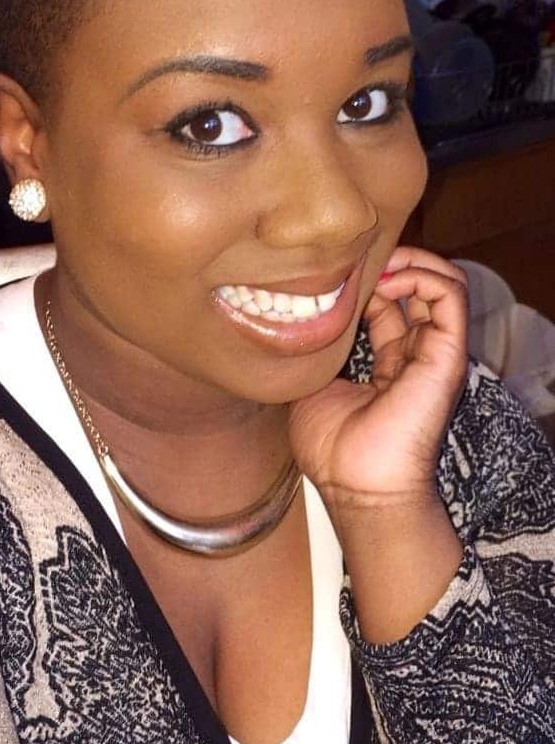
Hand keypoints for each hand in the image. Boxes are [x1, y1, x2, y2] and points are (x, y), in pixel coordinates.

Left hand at [289, 247, 468, 504]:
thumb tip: (294, 318)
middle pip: (414, 288)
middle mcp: (413, 355)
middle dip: (387, 261)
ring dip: (409, 260)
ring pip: (441, 282)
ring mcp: (433, 354)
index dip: (363, 280)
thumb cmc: (333, 451)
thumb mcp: (311, 387)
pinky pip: (450, 295)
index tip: (331, 272)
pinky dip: (422, 274)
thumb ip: (314, 353)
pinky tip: (388, 280)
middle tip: (355, 257)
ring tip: (376, 263)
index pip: (386, 305)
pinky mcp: (447, 354)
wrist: (357, 486)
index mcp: (386, 365)